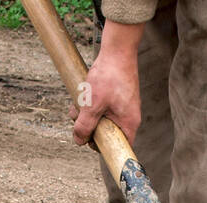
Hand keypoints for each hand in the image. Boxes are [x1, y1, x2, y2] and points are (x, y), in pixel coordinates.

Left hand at [72, 20, 144, 145]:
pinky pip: (102, 108)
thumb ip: (85, 125)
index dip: (102, 147)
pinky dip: (91, 104)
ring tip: (79, 102)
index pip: (118, 147)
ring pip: (102, 119)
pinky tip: (84, 94)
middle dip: (90, 127)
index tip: (89, 140)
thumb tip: (79, 141)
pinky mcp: (117, 97)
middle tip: (78, 117)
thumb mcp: (92, 104)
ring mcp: (123, 107)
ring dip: (87, 114)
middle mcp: (129, 117)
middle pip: (107, 134)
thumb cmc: (108, 76)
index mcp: (128, 123)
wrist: (117, 50)